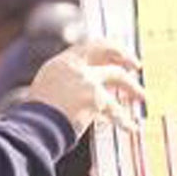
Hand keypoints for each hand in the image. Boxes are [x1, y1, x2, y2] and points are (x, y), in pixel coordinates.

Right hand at [27, 39, 144, 137]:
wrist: (34, 129)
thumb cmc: (37, 118)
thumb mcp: (47, 92)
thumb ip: (66, 86)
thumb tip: (87, 92)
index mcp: (60, 63)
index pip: (89, 47)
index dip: (108, 49)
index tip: (118, 55)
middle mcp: (74, 66)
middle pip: (107, 51)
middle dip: (125, 57)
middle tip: (136, 66)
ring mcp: (85, 80)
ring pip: (118, 77)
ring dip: (133, 87)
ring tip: (142, 97)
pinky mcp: (94, 98)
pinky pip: (115, 110)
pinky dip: (124, 120)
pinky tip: (130, 127)